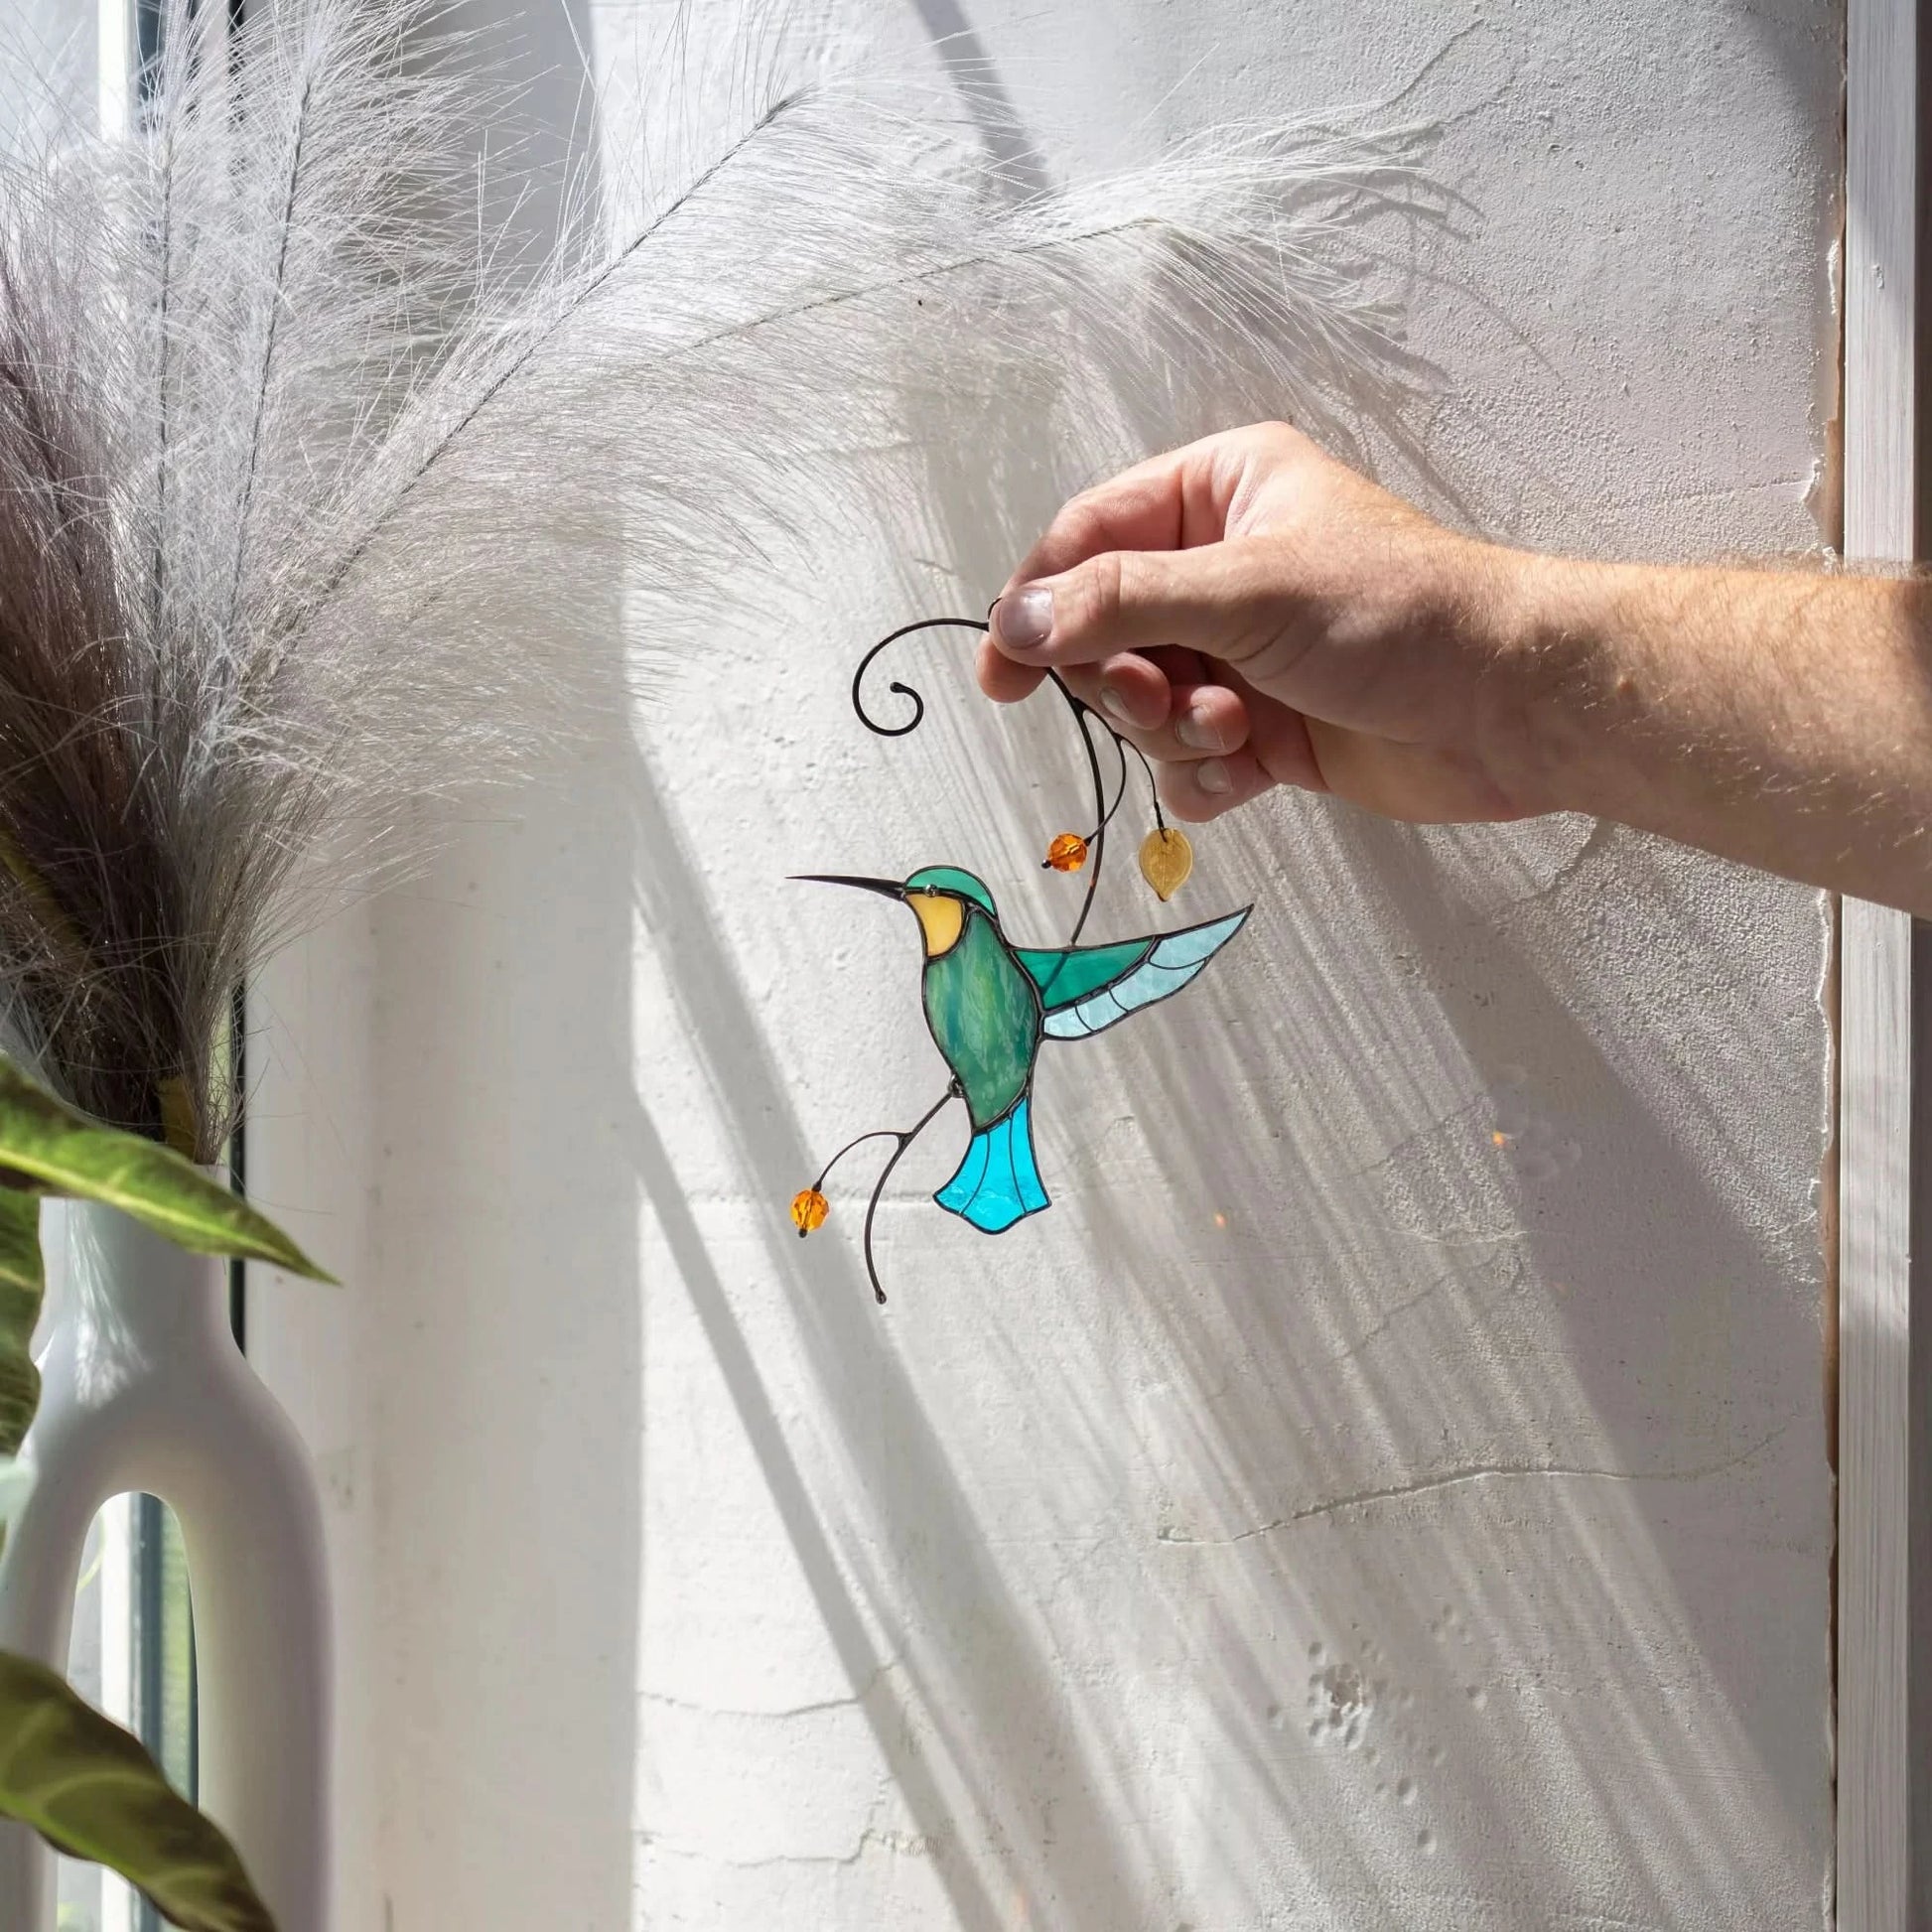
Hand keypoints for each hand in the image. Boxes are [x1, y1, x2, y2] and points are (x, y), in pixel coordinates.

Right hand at [978, 422, 1532, 824]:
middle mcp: (1221, 566)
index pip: (1087, 538)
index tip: (1002, 675)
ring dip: (1173, 730)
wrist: (1509, 710)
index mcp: (1218, 492)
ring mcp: (1242, 652)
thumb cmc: (1392, 615)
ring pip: (1143, 703)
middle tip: (1163, 703)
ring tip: (1234, 731)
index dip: (1038, 604)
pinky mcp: (1266, 728)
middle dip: (1126, 681)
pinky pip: (1187, 760)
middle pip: (1105, 631)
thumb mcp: (1245, 591)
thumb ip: (1120, 604)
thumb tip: (1013, 623)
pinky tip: (1251, 774)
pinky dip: (1205, 775)